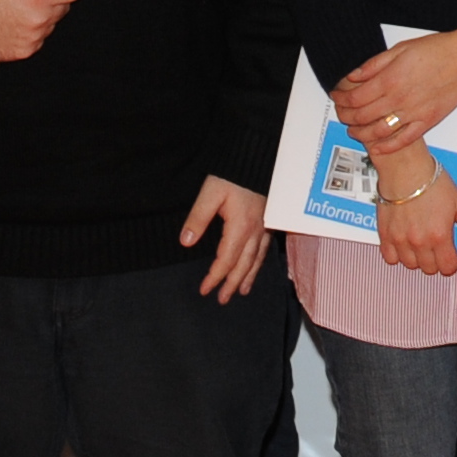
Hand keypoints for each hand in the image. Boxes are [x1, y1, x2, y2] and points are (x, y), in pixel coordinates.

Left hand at [178, 175, 270, 300]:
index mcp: (240, 227)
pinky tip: (256, 265)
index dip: (215, 277)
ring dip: (248, 277)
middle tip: (223, 299)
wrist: (260, 157)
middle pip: (244, 265)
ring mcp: (265, 226)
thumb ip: (198, 218)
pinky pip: (265, 248)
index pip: (226, 260)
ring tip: (242, 291)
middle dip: (232, 284)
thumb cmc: (234, 174)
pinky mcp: (270, 220)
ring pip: (257, 259)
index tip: (204, 290)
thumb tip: (186, 242)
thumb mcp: (211, 193)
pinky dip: (260, 262)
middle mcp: (256, 231)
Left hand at [337, 26, 456, 156]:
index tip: (336, 96)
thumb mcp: (400, 49)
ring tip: (354, 131)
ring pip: (379, 131)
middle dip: (346, 117)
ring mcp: (414, 113)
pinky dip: (387, 146)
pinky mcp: (427, 121)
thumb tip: (353, 76)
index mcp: (390, 79)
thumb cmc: (436, 50)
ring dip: (361, 134)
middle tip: (341, 114)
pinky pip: (403, 139)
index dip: (341, 99)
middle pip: (362, 116)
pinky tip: (377, 147)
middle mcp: (399, 99)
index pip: (355, 97)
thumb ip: (374, 65)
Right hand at [370, 143, 456, 275]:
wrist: (406, 168)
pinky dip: (397, 254)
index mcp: (440, 236)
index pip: (447, 267)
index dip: (451, 263)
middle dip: (436, 261)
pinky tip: (404, 242)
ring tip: (421, 243)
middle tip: (436, 246)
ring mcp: (400, 240)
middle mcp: (419, 242)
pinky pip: (390, 257)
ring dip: (417, 258)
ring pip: (410, 265)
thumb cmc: (433, 182)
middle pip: (429, 269)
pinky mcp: (385, 234)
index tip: (451, 255)